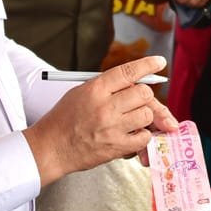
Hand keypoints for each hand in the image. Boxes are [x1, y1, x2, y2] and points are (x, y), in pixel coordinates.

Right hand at [23, 55, 176, 186]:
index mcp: (95, 89)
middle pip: (144, 93)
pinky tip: (130, 134)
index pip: (128, 72)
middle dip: (144, 96)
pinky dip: (141, 136)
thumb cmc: (64, 119)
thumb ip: (106, 86)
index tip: (159, 62)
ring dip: (144, 117)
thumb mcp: (80, 92)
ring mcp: (112, 128)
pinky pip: (144, 137)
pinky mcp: (116, 147)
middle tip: (136, 102)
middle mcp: (105, 107)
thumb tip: (133, 81)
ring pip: (147, 115)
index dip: (147, 65)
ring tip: (130, 120)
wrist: (51, 148)